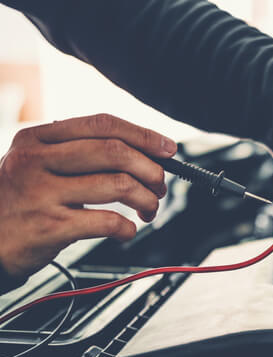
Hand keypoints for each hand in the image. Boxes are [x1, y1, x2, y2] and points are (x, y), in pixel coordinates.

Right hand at [0, 114, 176, 277]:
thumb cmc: (20, 201)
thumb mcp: (36, 164)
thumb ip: (79, 153)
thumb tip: (144, 153)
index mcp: (37, 138)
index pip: (102, 125)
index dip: (143, 136)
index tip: (168, 149)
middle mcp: (36, 160)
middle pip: (115, 152)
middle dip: (151, 170)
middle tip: (159, 186)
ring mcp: (41, 193)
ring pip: (119, 185)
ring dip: (146, 200)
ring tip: (148, 210)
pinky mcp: (50, 226)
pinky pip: (107, 222)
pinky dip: (128, 228)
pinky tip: (126, 230)